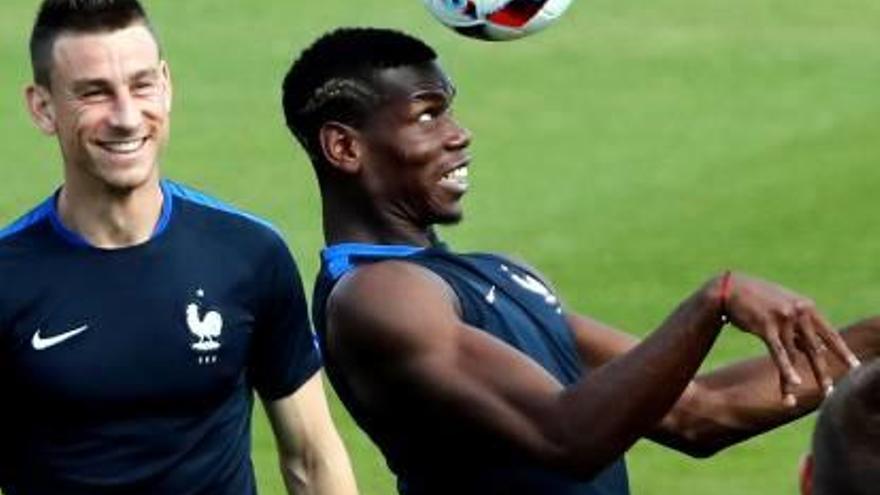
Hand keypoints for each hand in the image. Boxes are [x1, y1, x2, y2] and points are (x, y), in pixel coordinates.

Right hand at [721, 273, 860, 405]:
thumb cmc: (758, 299)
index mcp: (807, 307)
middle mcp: (799, 312)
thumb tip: (813, 348)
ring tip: (791, 399)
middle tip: (829, 392)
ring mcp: (783, 319)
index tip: (854, 367)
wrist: (731, 287)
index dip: (842, 351)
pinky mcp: (765, 326)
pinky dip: (786, 370)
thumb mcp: (785, 307)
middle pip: (815, 349)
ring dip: (792, 380)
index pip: (829, 334)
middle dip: (822, 373)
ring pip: (794, 356)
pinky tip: (794, 384)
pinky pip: (779, 353)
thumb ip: (800, 325)